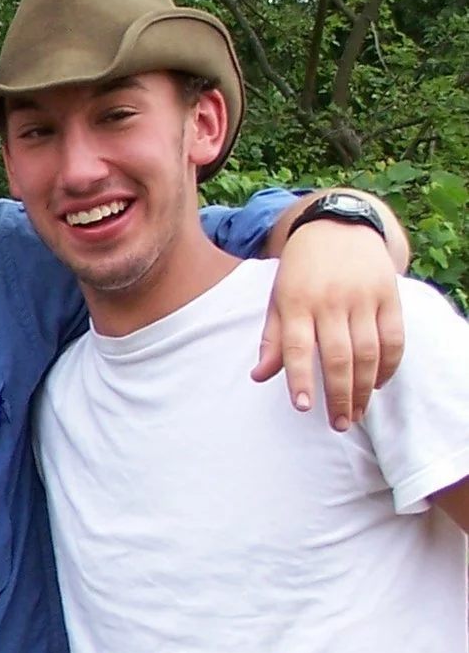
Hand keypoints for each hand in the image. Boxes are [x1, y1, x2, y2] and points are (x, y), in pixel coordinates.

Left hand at [253, 220, 402, 429]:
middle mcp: (331, 301)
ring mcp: (363, 298)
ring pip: (368, 352)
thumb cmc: (301, 271)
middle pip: (338, 356)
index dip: (299, 378)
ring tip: (356, 413)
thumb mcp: (278, 299)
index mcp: (296, 302)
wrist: (338, 227)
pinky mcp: (389, 295)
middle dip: (338, 395)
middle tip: (338, 424)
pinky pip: (394, 337)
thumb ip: (272, 339)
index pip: (297, 347)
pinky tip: (377, 384)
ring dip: (363, 388)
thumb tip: (259, 377)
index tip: (303, 407)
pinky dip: (389, 365)